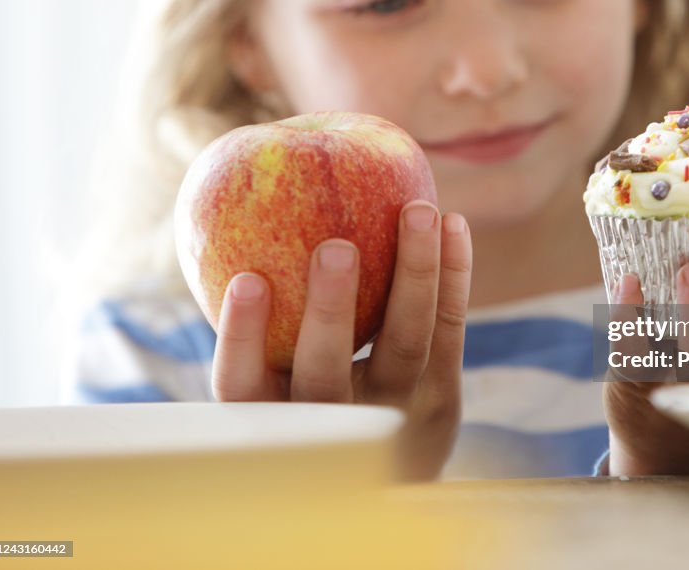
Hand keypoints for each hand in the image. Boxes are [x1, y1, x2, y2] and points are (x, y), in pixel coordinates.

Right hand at [211, 200, 471, 481]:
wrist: (390, 477)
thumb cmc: (310, 401)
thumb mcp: (272, 385)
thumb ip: (256, 325)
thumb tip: (236, 218)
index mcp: (275, 419)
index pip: (243, 385)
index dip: (242, 336)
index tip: (246, 280)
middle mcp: (336, 424)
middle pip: (328, 376)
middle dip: (330, 312)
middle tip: (334, 248)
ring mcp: (397, 413)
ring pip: (405, 344)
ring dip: (413, 274)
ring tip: (417, 211)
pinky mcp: (443, 397)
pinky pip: (449, 329)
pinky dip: (452, 276)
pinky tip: (451, 224)